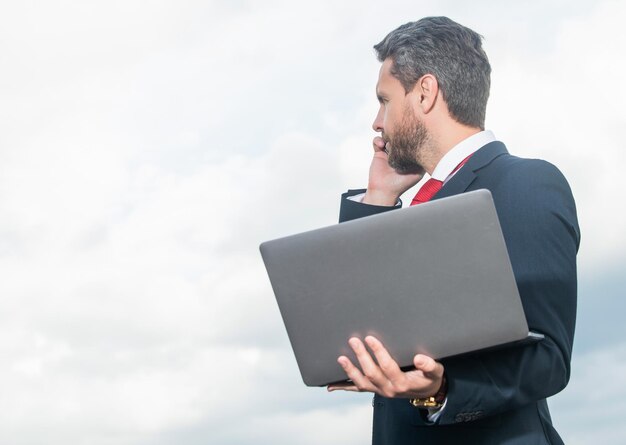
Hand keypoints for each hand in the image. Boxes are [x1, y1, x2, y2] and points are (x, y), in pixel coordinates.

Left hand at [327, 336, 443, 398]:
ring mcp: (380, 390)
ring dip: (350, 371)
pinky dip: (344, 387)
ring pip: (362, 383)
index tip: (370, 338)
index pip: (388, 366)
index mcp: (402, 383)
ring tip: (341, 358)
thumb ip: (429, 365)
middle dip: (362, 356)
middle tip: (354, 340)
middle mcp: (388, 389)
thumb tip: (419, 358)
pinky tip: (331, 385)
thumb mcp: (435, 371)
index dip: (378, 352)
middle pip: (372, 373)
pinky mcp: (375, 390)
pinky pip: (358, 389)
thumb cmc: (429, 379)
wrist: (427, 393)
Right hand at [363, 137, 423, 205]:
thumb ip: (423, 159)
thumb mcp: (418, 172)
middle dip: (398, 133)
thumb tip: (429, 145)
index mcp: (411, 154)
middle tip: (397, 137)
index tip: (409, 136)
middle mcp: (401, 151)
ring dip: (387, 135)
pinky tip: (380, 145)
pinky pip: (377, 140)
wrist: (385, 190)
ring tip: (388, 143)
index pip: (412, 139)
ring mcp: (389, 150)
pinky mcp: (379, 152)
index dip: (410, 135)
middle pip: (400, 134)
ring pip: (388, 135)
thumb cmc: (402, 184)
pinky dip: (377, 140)